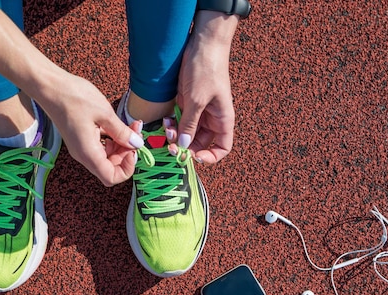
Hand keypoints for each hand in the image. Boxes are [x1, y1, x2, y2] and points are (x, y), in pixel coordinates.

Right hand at [38, 71, 143, 185]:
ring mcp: (81, 148)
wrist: (49, 86)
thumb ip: (122, 132)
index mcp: (88, 153)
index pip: (111, 178)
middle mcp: (83, 155)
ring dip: (121, 145)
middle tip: (135, 132)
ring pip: (107, 158)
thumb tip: (137, 144)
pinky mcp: (81, 140)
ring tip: (130, 126)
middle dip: (127, 153)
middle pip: (110, 168)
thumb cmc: (74, 97)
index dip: (127, 168)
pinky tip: (119, 125)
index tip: (134, 149)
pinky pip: (100, 148)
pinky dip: (113, 140)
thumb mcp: (104, 113)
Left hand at [174, 11, 238, 163]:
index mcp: (222, 120)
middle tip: (171, 147)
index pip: (222, 147)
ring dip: (176, 135)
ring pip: (187, 133)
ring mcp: (199, 111)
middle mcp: (212, 118)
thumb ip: (189, 125)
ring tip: (166, 129)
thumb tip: (184, 146)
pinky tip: (165, 121)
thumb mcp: (197, 100)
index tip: (195, 158)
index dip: (211, 157)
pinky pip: (179, 121)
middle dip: (186, 146)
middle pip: (200, 143)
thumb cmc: (207, 69)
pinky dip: (172, 124)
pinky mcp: (187, 103)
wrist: (202, 44)